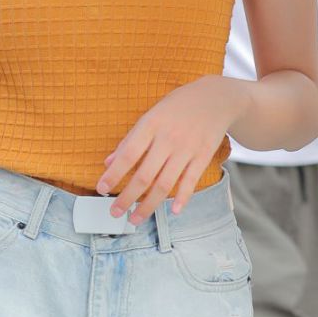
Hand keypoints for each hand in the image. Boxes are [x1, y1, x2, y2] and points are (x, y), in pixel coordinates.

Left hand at [98, 77, 234, 222]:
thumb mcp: (151, 115)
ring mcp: (187, 148)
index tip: (101, 189)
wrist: (216, 97)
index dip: (114, 174)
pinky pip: (190, 181)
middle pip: (145, 175)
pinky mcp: (203, 156)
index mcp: (151, 125)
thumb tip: (108, 163)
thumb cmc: (177, 106)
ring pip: (165, 184)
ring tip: (135, 219)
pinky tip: (172, 211)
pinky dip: (182, 198)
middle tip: (115, 212)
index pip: (128, 154)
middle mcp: (168, 138)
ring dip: (148, 205)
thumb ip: (130, 140)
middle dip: (127, 197)